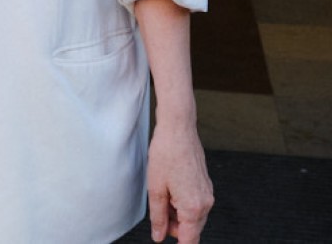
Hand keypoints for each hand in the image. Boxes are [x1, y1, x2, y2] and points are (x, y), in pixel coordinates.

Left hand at [145, 120, 213, 242]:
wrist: (178, 130)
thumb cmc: (165, 154)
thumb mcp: (155, 188)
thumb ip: (158, 216)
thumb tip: (159, 235)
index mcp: (193, 207)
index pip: (189, 240)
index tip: (165, 239)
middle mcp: (205, 203)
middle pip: (192, 230)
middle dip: (174, 228)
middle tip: (158, 213)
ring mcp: (208, 194)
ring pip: (193, 217)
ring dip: (178, 216)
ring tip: (162, 195)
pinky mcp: (206, 185)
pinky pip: (196, 204)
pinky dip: (183, 204)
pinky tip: (171, 189)